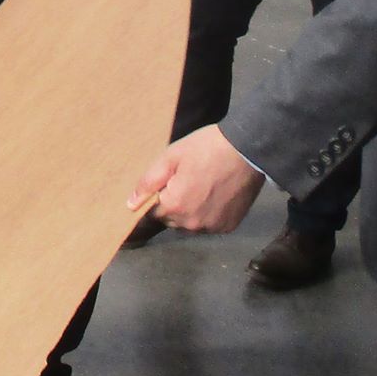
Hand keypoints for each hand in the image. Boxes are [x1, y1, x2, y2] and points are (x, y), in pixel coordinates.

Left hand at [129, 126, 263, 233]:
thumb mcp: (170, 158)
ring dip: (191, 211)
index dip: (159, 196)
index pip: (153, 212)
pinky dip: (209, 214)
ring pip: (191, 224)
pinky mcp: (229, 226)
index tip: (170, 181)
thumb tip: (130, 205)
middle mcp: (192, 224)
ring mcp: (212, 227)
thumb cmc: (205, 148)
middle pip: (172, 220)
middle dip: (174, 204)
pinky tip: (216, 195)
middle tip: (188, 180)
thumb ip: (148, 183)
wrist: (246, 149)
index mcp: (174, 207)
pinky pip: (210, 224)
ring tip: (202, 186)